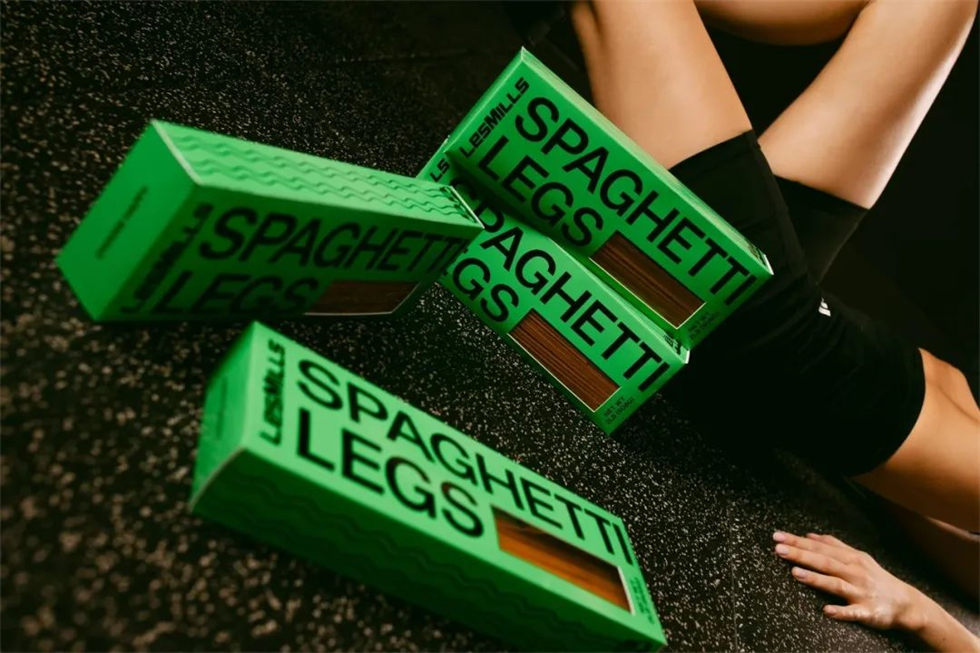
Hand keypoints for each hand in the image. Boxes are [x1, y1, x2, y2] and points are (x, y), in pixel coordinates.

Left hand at [772, 531, 921, 629]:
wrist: (906, 602)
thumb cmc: (876, 577)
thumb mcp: (857, 557)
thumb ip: (834, 545)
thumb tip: (809, 535)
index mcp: (850, 558)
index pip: (820, 547)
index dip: (798, 541)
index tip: (777, 536)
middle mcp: (854, 572)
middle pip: (824, 562)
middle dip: (801, 554)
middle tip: (779, 549)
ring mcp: (860, 592)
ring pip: (836, 584)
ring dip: (816, 579)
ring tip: (795, 573)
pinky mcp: (867, 612)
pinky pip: (853, 613)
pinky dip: (841, 612)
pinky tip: (826, 611)